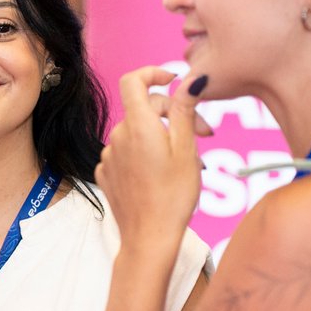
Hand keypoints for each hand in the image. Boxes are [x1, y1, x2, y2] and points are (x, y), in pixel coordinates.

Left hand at [96, 67, 210, 247]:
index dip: (152, 73)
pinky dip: (143, 154)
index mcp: (138, 126)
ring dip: (159, 136)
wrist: (149, 238)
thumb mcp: (187, 149)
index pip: (133, 80)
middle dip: (173, 114)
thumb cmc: (174, 196)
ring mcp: (109, 156)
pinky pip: (125, 152)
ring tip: (184, 160)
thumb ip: (184, 110)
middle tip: (204, 134)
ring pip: (136, 132)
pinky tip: (160, 174)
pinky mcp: (106, 173)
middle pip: (143, 108)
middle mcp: (118, 137)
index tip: (172, 79)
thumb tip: (188, 80)